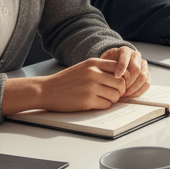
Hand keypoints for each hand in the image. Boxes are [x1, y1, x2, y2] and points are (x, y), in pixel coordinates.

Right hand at [2, 58, 127, 114]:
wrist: (46, 90)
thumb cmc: (66, 80)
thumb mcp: (84, 67)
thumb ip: (101, 69)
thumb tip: (122, 76)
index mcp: (94, 63)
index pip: (120, 68)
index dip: (123, 77)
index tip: (119, 83)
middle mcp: (94, 73)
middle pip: (121, 83)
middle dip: (120, 91)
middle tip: (113, 94)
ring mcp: (91, 87)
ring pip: (115, 95)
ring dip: (112, 99)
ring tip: (103, 98)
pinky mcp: (87, 101)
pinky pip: (106, 105)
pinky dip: (104, 105)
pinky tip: (96, 103)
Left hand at [98, 46, 149, 96]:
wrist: (113, 65)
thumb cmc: (107, 66)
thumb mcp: (103, 63)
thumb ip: (105, 67)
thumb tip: (109, 77)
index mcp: (124, 51)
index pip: (125, 56)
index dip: (122, 66)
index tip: (116, 77)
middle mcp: (135, 55)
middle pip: (136, 68)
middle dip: (129, 82)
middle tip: (120, 91)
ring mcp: (143, 64)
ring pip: (143, 77)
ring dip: (134, 88)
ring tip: (124, 94)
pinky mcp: (147, 73)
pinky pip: (147, 83)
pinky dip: (139, 91)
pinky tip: (130, 95)